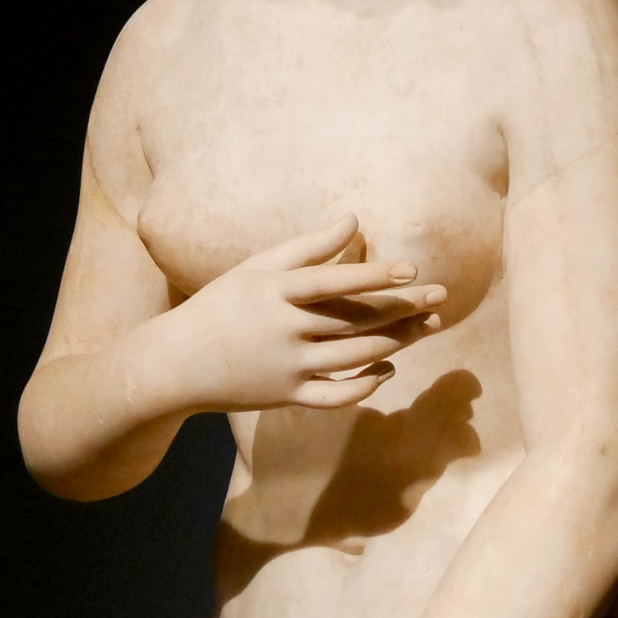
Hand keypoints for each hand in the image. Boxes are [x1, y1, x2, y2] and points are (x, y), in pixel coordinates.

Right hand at [156, 214, 444, 413]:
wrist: (177, 363)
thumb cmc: (221, 304)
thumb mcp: (257, 267)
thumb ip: (308, 246)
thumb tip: (354, 219)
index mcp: (275, 293)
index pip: (332, 282)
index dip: (373, 275)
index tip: (411, 269)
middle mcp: (284, 331)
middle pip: (355, 320)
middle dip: (403, 309)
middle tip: (440, 297)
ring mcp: (287, 369)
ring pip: (355, 357)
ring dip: (396, 342)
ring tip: (426, 326)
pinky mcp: (288, 398)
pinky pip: (337, 396)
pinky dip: (366, 384)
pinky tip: (388, 368)